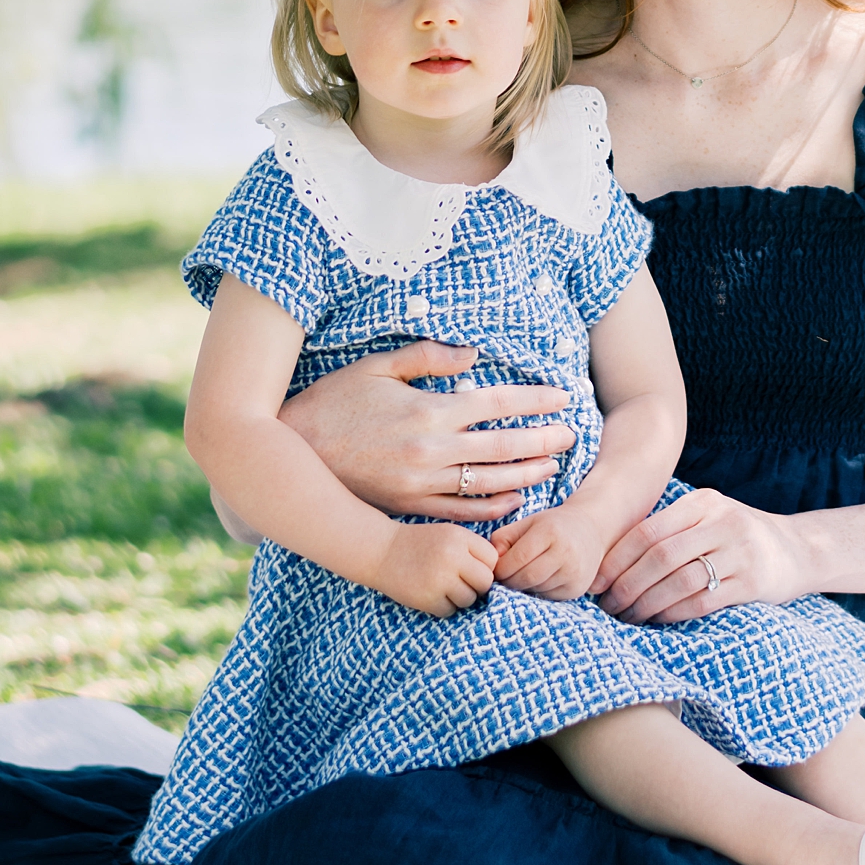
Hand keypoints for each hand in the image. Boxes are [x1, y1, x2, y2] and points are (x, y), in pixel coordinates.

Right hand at [278, 343, 576, 521]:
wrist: (292, 453)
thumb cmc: (333, 403)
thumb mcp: (376, 367)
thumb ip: (427, 357)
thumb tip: (473, 354)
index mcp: (428, 409)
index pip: (496, 402)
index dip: (534, 400)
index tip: (562, 397)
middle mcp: (431, 448)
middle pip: (503, 445)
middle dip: (543, 439)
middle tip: (573, 435)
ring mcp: (422, 482)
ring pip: (489, 481)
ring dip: (527, 474)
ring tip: (554, 467)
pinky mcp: (409, 506)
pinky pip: (462, 510)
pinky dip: (492, 507)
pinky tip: (514, 499)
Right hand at [372, 522, 497, 616]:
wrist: (380, 551)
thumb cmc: (419, 544)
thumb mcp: (448, 534)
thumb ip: (473, 549)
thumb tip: (500, 575)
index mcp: (460, 537)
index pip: (492, 559)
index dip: (484, 566)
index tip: (471, 568)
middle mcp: (452, 556)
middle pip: (485, 582)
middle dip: (476, 585)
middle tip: (460, 581)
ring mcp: (440, 579)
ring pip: (469, 599)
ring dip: (460, 598)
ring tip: (443, 587)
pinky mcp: (428, 599)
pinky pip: (450, 611)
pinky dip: (443, 607)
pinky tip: (431, 594)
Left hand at [491, 502, 606, 600]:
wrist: (591, 529)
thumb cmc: (552, 525)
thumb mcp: (527, 523)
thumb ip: (504, 539)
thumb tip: (492, 564)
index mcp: (550, 531)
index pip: (517, 559)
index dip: (501, 568)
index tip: (496, 568)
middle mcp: (566, 553)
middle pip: (526, 578)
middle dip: (509, 581)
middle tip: (505, 576)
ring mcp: (574, 573)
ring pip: (536, 589)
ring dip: (523, 587)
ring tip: (523, 574)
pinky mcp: (578, 588)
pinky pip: (548, 596)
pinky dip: (538, 591)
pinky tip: (540, 579)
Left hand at [594, 489, 805, 625]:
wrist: (797, 551)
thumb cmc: (736, 537)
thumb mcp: (708, 518)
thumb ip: (670, 530)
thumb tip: (608, 559)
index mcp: (703, 502)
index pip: (647, 531)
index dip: (616, 560)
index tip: (595, 583)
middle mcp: (722, 521)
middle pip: (660, 556)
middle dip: (626, 585)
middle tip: (607, 606)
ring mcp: (741, 551)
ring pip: (679, 581)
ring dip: (646, 604)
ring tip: (627, 616)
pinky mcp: (753, 582)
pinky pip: (703, 601)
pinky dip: (673, 613)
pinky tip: (657, 620)